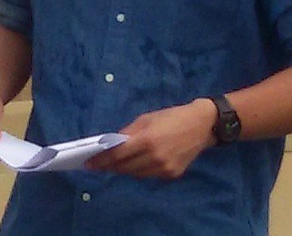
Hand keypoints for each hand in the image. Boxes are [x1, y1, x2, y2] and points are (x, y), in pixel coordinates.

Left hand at [86, 99, 216, 178]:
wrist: (202, 125)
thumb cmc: (172, 116)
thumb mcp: (147, 118)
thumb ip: (129, 132)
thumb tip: (111, 144)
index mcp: (147, 140)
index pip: (118, 155)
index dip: (102, 160)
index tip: (89, 163)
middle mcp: (155, 158)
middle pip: (124, 168)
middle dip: (110, 166)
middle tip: (99, 163)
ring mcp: (164, 169)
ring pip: (135, 174)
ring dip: (124, 169)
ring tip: (116, 163)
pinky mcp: (171, 175)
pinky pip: (149, 175)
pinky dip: (140, 170)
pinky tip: (138, 162)